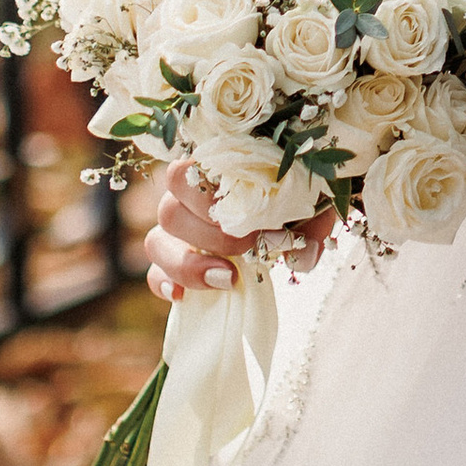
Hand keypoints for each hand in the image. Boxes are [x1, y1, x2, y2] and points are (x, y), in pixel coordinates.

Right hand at [143, 160, 332, 305]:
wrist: (294, 220)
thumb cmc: (299, 202)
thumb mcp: (312, 207)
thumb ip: (311, 226)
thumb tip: (302, 256)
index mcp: (214, 169)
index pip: (188, 170)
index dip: (212, 198)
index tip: (249, 219)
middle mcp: (186, 195)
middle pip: (169, 210)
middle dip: (208, 235)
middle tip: (246, 247)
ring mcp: (175, 230)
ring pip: (156, 241)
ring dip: (188, 264)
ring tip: (226, 278)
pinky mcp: (172, 261)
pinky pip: (153, 273)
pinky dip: (164, 283)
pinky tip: (182, 296)